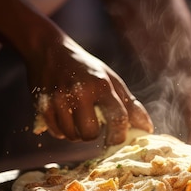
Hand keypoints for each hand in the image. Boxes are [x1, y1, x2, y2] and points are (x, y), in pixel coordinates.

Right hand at [25, 36, 152, 145]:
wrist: (50, 51)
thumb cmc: (86, 68)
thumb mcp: (110, 80)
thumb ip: (129, 105)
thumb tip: (147, 129)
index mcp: (102, 85)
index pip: (118, 118)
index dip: (119, 135)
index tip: (116, 139)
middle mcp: (80, 92)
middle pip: (90, 133)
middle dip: (93, 134)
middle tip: (92, 124)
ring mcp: (59, 99)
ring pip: (72, 136)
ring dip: (77, 133)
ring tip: (78, 118)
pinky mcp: (43, 105)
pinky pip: (57, 133)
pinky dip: (63, 130)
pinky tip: (65, 116)